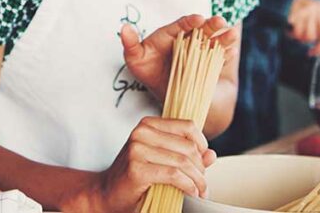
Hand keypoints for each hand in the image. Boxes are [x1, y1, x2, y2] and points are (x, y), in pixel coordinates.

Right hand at [78, 117, 214, 212]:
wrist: (108, 194)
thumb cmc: (136, 178)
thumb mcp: (163, 161)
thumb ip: (187, 156)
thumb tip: (212, 154)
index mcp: (148, 124)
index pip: (187, 125)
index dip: (202, 144)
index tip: (204, 162)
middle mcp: (141, 132)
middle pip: (188, 146)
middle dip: (201, 168)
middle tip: (204, 184)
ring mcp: (137, 149)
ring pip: (182, 161)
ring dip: (198, 180)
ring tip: (201, 191)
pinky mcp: (137, 168)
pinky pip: (173, 175)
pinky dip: (187, 185)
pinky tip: (191, 193)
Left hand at [120, 14, 238, 101]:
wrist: (174, 97)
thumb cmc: (152, 75)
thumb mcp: (137, 62)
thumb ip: (131, 46)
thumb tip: (124, 28)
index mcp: (172, 35)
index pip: (181, 26)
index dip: (189, 22)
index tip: (197, 20)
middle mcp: (189, 39)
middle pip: (201, 29)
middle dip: (210, 25)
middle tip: (218, 21)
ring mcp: (204, 49)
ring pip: (214, 39)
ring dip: (223, 35)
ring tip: (231, 33)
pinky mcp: (215, 61)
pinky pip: (222, 55)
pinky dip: (228, 52)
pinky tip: (232, 50)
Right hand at [287, 0, 319, 55]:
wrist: (284, 1)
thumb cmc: (300, 14)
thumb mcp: (313, 21)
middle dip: (318, 48)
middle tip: (311, 52)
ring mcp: (312, 10)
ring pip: (310, 37)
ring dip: (301, 38)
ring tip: (297, 31)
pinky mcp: (300, 12)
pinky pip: (298, 33)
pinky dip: (292, 34)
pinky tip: (291, 28)